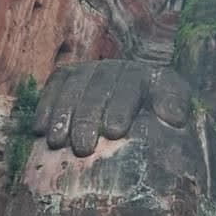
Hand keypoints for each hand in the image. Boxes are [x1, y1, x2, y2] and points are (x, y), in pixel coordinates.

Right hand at [30, 60, 191, 156]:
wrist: (142, 107)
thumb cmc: (160, 114)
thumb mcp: (176, 108)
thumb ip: (177, 109)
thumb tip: (173, 116)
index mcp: (144, 74)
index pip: (130, 86)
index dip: (121, 107)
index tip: (114, 132)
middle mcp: (115, 68)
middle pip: (98, 89)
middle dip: (88, 118)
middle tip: (83, 147)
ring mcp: (90, 70)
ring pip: (73, 87)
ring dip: (63, 115)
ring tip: (57, 143)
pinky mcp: (68, 75)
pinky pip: (54, 86)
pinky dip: (46, 106)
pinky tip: (38, 129)